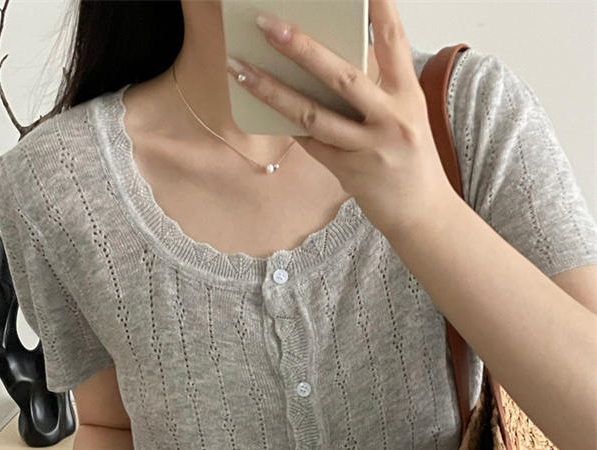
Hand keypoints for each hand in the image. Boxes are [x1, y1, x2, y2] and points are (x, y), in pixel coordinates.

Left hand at [226, 0, 456, 239]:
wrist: (423, 213)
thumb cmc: (411, 159)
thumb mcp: (405, 116)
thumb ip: (376, 89)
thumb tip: (326, 62)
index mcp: (409, 95)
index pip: (393, 43)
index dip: (379, 10)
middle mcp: (391, 118)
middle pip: (342, 77)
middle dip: (302, 48)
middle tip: (269, 24)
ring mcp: (369, 147)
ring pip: (313, 115)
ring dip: (273, 91)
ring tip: (241, 69)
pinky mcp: (350, 173)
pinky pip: (311, 144)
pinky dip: (287, 125)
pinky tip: (261, 106)